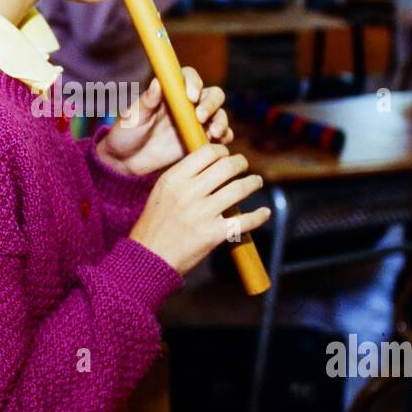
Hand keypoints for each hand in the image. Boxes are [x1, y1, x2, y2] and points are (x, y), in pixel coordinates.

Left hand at [98, 67, 231, 176]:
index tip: (191, 96)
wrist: (126, 161)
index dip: (194, 82)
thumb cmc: (126, 133)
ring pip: (219, 114)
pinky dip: (224, 137)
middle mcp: (187, 105)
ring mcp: (196, 123)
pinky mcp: (200, 141)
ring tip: (213, 132)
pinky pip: (220, 136)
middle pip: (212, 95)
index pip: (189, 78)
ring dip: (221, 120)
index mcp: (171, 92)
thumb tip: (158, 82)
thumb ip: (146, 101)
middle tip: (201, 116)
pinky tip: (216, 142)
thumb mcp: (132, 117)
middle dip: (211, 103)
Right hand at [128, 143, 270, 275]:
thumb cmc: (153, 226)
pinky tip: (264, 212)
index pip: (207, 152)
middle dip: (240, 163)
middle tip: (244, 165)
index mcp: (174, 179)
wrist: (147, 259)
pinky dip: (259, 216)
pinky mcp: (213, 234)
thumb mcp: (160, 193)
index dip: (222, 151)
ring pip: (239, 189)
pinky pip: (245, 220)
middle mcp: (189, 192)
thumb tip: (209, 166)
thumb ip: (182, 178)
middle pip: (226, 166)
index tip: (226, 155)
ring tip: (256, 181)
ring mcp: (202, 213)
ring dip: (253, 182)